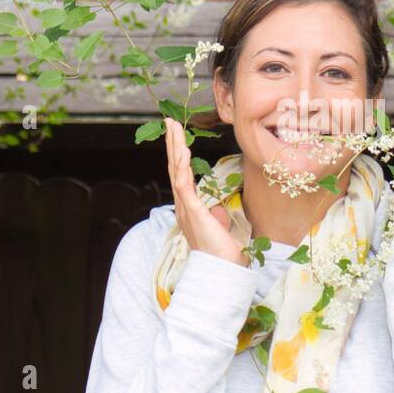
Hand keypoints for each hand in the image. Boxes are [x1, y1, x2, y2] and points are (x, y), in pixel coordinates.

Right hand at [165, 118, 248, 266]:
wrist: (222, 270)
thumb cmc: (223, 253)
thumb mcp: (219, 229)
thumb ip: (215, 217)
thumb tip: (217, 210)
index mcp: (189, 208)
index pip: (182, 175)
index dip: (179, 155)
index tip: (179, 137)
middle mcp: (183, 206)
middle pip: (175, 168)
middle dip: (173, 144)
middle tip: (170, 122)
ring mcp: (186, 208)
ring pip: (177, 171)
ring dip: (175, 148)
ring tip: (173, 128)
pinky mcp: (192, 211)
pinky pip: (184, 184)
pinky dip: (182, 167)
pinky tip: (183, 152)